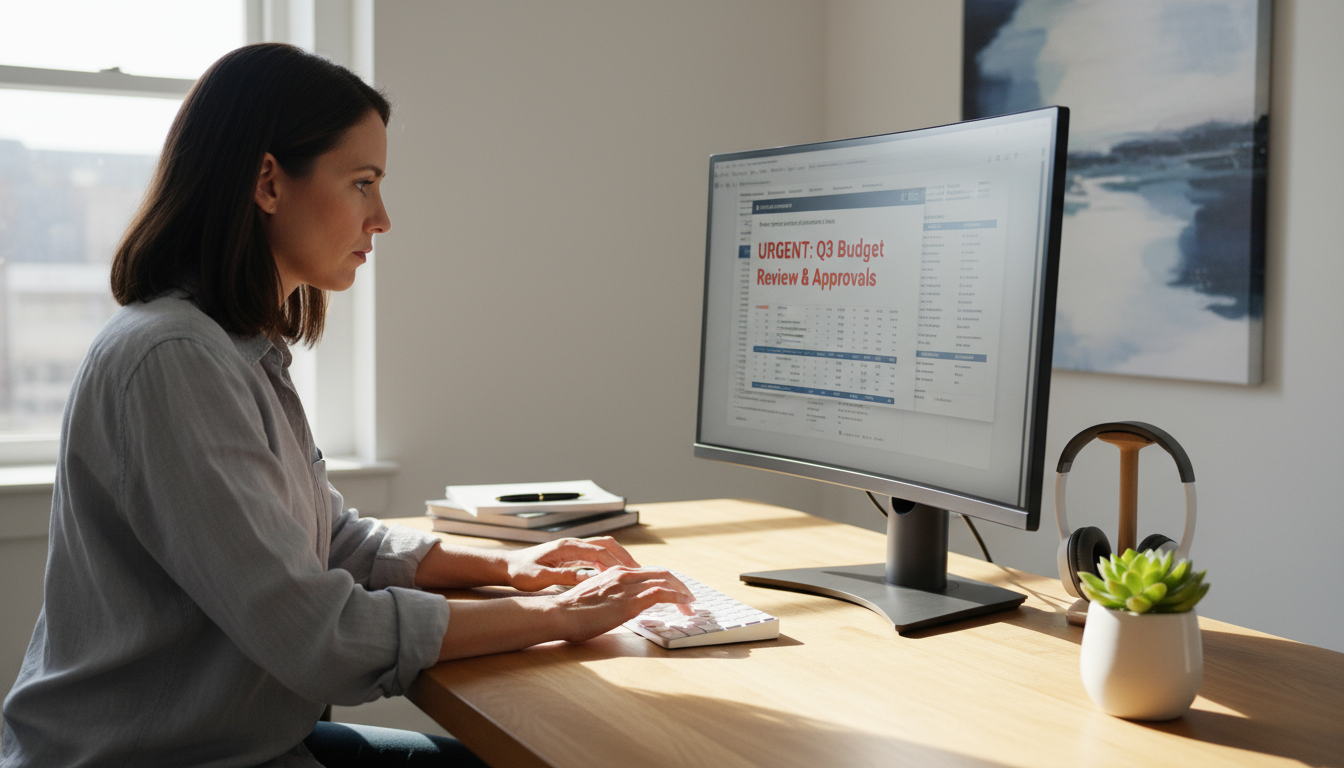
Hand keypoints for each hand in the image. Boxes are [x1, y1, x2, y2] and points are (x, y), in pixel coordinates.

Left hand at [502, 536, 639, 591]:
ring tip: (632, 574)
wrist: (507, 566)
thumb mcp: (540, 578)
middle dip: (624, 556)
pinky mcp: (571, 555)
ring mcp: (573, 549)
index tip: (632, 573)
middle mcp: (573, 544)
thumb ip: (563, 577)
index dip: (618, 562)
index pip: (600, 552)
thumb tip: (586, 578)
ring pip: (603, 549)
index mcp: (568, 547)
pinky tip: (613, 577)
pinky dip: (608, 563)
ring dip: (618, 559)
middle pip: (607, 544)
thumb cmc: (521, 572)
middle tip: (640, 571)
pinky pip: (595, 556)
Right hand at [551, 566, 695, 642]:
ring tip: (690, 606)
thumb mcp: (593, 596)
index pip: (648, 571)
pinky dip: (677, 597)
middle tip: (688, 598)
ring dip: (682, 593)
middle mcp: (623, 574)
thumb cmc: (570, 611)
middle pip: (662, 572)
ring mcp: (627, 587)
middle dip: (679, 585)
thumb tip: (617, 604)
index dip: (665, 580)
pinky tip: (684, 605)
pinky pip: (661, 593)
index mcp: (614, 572)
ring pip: (666, 580)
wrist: (558, 614)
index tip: (674, 592)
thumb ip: (608, 595)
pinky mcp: (629, 602)